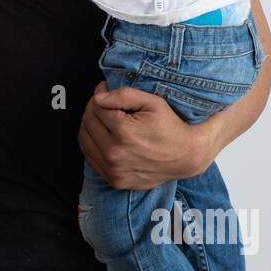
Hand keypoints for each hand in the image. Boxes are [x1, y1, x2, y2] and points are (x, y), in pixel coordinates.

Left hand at [78, 81, 213, 188]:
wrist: (186, 157)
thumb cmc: (171, 127)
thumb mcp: (153, 102)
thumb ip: (123, 95)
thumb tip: (99, 96)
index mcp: (124, 132)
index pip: (97, 107)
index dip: (100, 96)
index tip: (105, 91)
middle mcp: (115, 154)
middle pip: (87, 122)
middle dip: (93, 108)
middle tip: (105, 104)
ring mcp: (113, 170)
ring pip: (84, 139)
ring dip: (89, 125)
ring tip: (104, 119)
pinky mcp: (114, 180)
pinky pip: (90, 158)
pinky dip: (92, 144)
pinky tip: (104, 136)